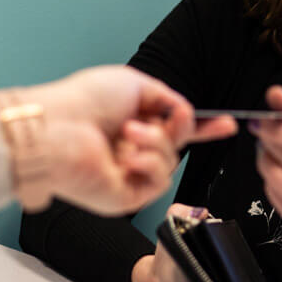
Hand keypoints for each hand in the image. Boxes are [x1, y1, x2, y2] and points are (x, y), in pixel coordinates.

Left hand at [16, 67, 236, 215]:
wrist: (55, 129)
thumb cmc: (82, 102)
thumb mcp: (134, 84)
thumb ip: (167, 97)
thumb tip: (185, 112)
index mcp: (128, 123)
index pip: (172, 129)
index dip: (200, 128)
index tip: (226, 124)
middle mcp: (127, 150)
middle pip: (176, 145)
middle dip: (180, 130)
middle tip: (171, 118)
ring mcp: (126, 174)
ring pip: (169, 162)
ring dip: (157, 143)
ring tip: (129, 133)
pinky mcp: (123, 197)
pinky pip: (157, 182)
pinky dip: (149, 164)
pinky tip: (129, 156)